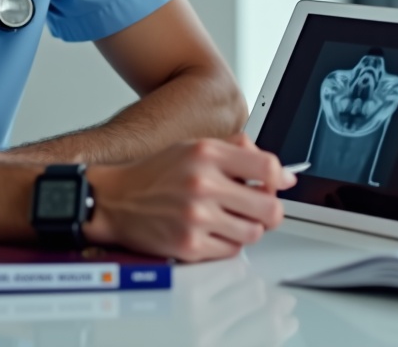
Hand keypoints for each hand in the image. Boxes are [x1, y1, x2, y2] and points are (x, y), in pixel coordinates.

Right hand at [85, 134, 294, 261]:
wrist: (115, 200)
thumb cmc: (156, 174)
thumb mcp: (195, 146)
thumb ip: (239, 152)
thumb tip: (282, 175)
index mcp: (207, 154)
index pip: (268, 167)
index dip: (279, 179)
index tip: (277, 184)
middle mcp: (203, 184)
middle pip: (269, 208)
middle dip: (268, 210)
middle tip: (258, 207)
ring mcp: (197, 217)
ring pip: (253, 233)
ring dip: (248, 228)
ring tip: (230, 218)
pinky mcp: (189, 245)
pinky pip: (231, 250)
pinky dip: (227, 243)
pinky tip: (212, 231)